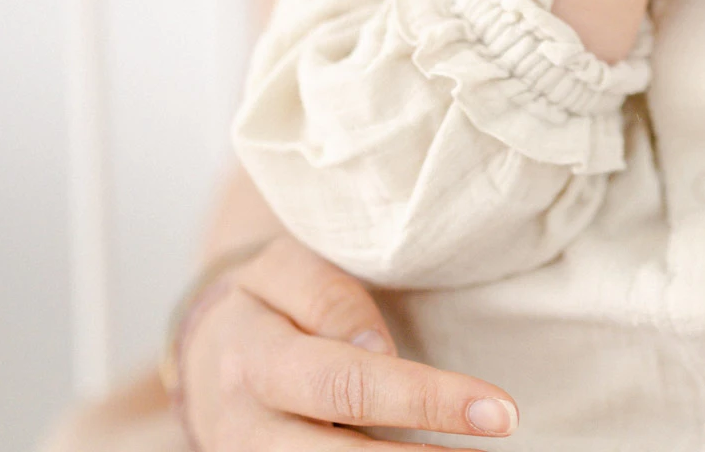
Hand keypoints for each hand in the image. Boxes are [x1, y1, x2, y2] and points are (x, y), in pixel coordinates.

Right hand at [176, 236, 518, 449]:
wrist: (205, 350)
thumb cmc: (265, 300)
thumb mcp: (283, 270)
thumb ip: (328, 297)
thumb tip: (379, 349)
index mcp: (252, 358)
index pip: (349, 382)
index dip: (427, 399)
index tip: (499, 409)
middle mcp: (246, 427)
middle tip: (499, 433)